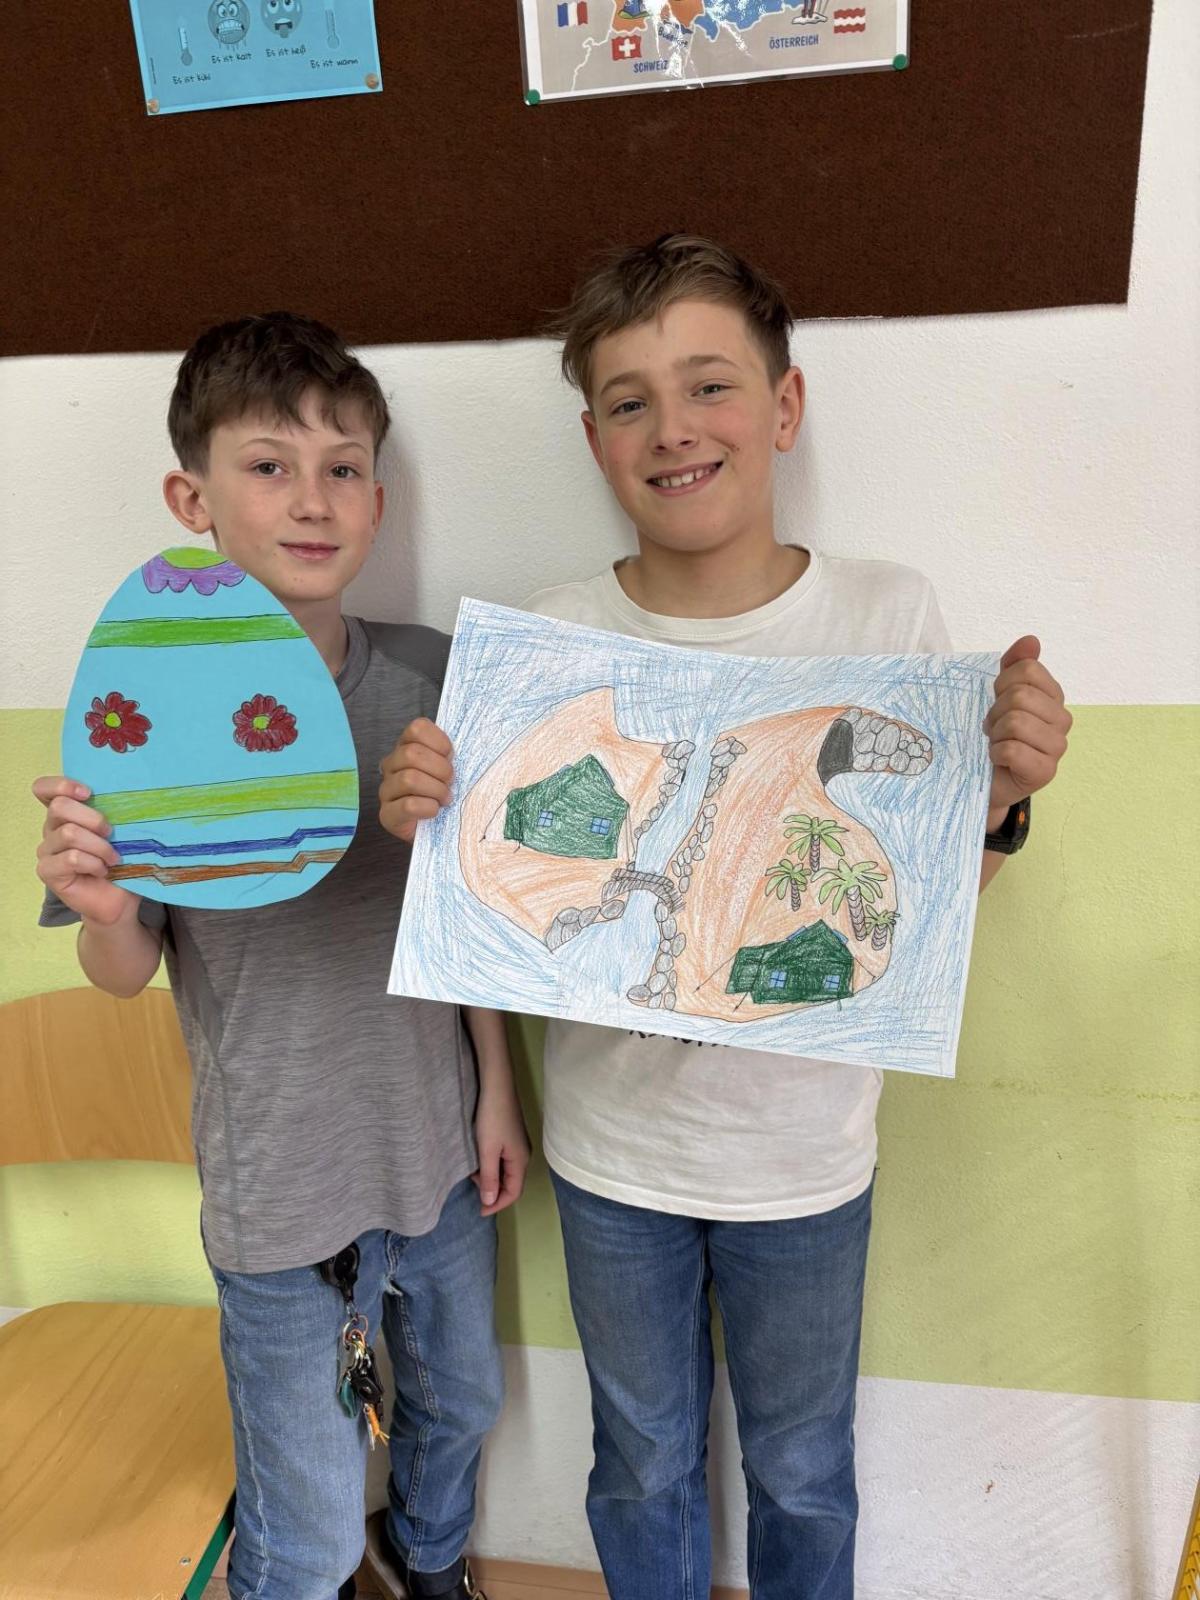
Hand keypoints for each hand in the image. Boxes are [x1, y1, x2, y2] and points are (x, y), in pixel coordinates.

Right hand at [33, 776, 137, 925]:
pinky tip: (103, 871)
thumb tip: (132, 794)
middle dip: (93, 819)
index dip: (62, 785)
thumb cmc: (122, 862)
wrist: (120, 899)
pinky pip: (71, 858)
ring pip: (69, 833)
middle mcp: (51, 829)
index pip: (44, 788)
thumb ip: (115, 812)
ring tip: (113, 858)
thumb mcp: (122, 832)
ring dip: (99, 846)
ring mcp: (47, 850)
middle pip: (59, 807)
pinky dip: (93, 863)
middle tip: (112, 834)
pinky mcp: (48, 872)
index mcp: (66, 814)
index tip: (89, 793)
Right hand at [378, 718, 453, 842]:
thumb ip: (449, 752)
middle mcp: (391, 765)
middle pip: (412, 754)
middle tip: (450, 783)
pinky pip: (408, 805)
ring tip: (445, 799)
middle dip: (440, 769)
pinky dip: (428, 808)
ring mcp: (386, 790)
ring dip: (436, 790)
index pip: (417, 728)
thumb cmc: (445, 793)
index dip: (440, 743)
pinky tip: (434, 811)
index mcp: (405, 746)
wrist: (439, 829)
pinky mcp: (387, 815)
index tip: (451, 758)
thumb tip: (459, 747)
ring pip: (409, 779)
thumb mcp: (450, 767)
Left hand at [472, 1085, 530, 1216]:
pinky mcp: (511, 1136)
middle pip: (511, 1183)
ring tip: (473, 1173)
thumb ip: (490, 1177)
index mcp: (521, 1161)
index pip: (514, 1192)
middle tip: (473, 1187)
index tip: (479, 1211)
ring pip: (506, 1171)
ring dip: (491, 1177)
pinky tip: (479, 1160)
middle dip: (494, 1191)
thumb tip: (490, 1202)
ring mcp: (517, 1145)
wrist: (496, 1086)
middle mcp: (523, 1155)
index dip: (498, 1204)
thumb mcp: (487, 1150)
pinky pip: (503, 1160)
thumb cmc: (492, 1118)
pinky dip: (491, 1166)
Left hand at [983, 639, 1071, 828]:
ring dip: (995, 734)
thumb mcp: (999, 695)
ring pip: (1016, 722)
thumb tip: (1031, 641)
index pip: (1028, 670)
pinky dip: (996, 753)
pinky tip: (998, 760)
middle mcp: (1062, 720)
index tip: (996, 702)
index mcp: (1053, 697)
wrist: (987, 779)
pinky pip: (1013, 750)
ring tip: (996, 743)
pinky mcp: (1046, 771)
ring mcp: (1057, 747)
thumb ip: (1014, 666)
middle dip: (995, 711)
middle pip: (1020, 695)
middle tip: (993, 728)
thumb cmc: (995, 735)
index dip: (1002, 684)